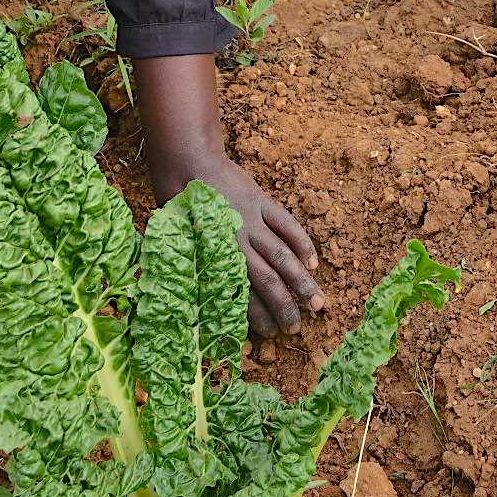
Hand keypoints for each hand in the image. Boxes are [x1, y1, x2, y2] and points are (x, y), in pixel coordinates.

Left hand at [163, 150, 322, 337]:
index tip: (270, 334)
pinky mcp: (262, 201)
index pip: (242, 294)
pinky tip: (313, 261)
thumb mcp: (178, 241)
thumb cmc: (178, 206)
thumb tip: (201, 300)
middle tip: (297, 329)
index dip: (258, 316)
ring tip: (318, 303)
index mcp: (214, 256)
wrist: (188, 161)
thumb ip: (195, 266)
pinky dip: (302, 243)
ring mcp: (253, 221)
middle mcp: (237, 242)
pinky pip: (287, 224)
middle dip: (285, 307)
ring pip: (283, 256)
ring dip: (302, 281)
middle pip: (268, 281)